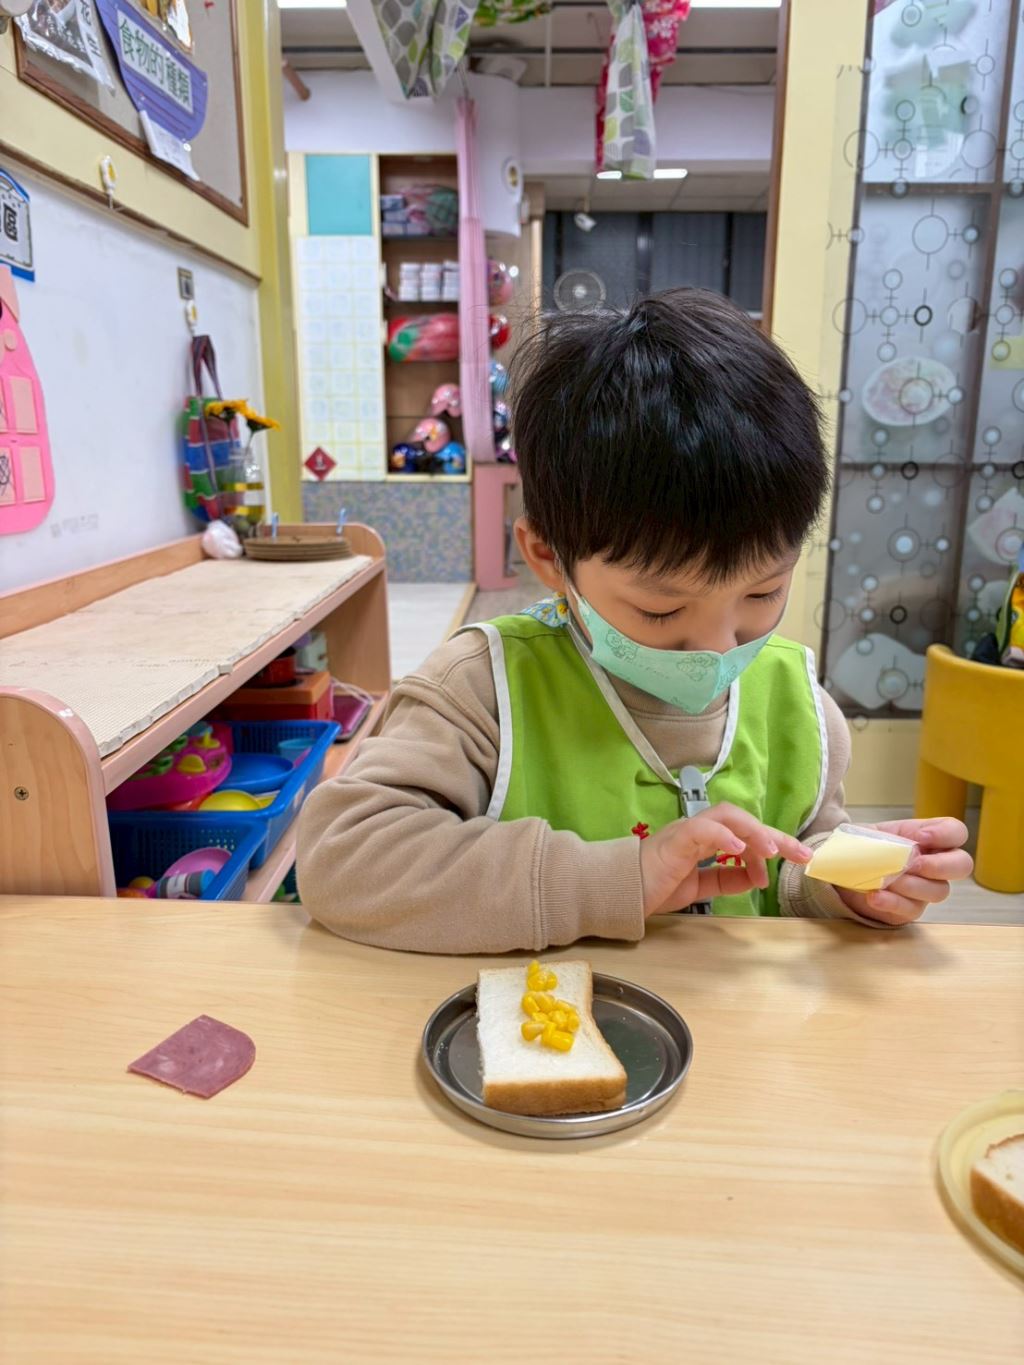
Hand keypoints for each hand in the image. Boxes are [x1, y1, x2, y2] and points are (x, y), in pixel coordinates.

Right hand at [641, 803, 813, 916]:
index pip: (745, 833)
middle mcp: (698, 830)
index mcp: (704, 839)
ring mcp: (685, 832)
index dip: (772, 844)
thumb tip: (757, 875)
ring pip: (726, 817)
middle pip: (742, 820)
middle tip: (801, 854)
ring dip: (754, 832)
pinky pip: (702, 830)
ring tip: (773, 851)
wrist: (618, 893)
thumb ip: (726, 879)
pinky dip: (723, 836)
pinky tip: (740, 850)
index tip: (796, 860)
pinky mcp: (674, 841)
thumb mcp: (700, 887)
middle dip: (775, 835)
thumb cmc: (653, 886)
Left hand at [837, 817, 972, 925]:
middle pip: (962, 865)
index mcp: (926, 837)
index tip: (919, 838)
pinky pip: (911, 909)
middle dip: (941, 865)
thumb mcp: (862, 833)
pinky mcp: (909, 909)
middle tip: (914, 864)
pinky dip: (892, 902)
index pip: (956, 832)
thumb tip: (841, 849)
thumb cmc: (859, 848)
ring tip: (887, 879)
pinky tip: (874, 896)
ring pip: (939, 891)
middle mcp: (933, 863)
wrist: (840, 872)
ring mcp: (924, 889)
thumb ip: (865, 835)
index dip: (945, 834)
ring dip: (913, 884)